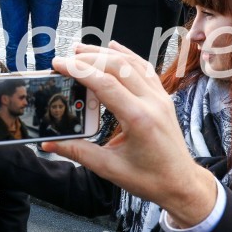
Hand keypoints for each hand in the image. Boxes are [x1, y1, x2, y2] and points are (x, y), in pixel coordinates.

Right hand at [43, 42, 216, 228]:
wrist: (181, 183)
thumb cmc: (151, 179)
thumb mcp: (109, 168)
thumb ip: (77, 152)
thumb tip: (51, 143)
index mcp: (139, 119)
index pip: (105, 83)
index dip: (79, 70)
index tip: (60, 64)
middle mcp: (152, 103)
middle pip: (117, 66)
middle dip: (87, 58)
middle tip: (65, 58)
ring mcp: (160, 97)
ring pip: (131, 62)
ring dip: (104, 53)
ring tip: (81, 50)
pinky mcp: (162, 97)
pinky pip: (144, 68)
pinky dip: (127, 55)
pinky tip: (113, 48)